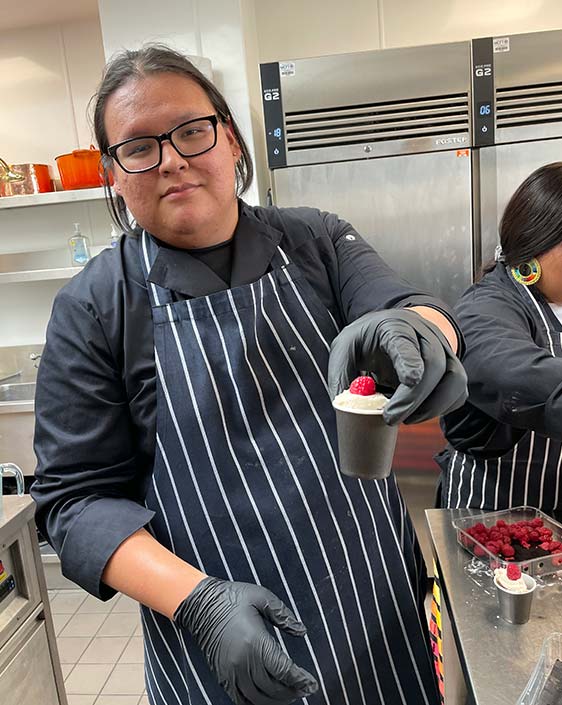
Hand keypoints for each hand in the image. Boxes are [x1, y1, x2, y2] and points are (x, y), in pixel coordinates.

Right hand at [174, 577, 317, 704]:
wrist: (201, 604)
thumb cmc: (233, 597)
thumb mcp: (262, 597)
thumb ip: (283, 615)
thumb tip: (302, 631)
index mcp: (256, 641)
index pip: (283, 670)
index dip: (300, 680)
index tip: (312, 684)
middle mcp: (243, 661)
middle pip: (273, 688)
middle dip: (292, 691)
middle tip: (305, 689)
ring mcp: (231, 671)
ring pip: (258, 698)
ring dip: (276, 700)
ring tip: (289, 695)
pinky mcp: (222, 676)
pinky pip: (240, 699)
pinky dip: (255, 703)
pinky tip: (266, 699)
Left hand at [328, 308, 467, 424]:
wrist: (391, 327)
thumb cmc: (367, 339)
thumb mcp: (344, 347)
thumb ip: (340, 372)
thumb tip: (342, 404)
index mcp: (395, 326)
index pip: (406, 341)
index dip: (410, 361)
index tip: (408, 381)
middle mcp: (426, 335)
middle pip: (434, 363)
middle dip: (415, 397)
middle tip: (391, 418)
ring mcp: (444, 350)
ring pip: (454, 379)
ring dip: (433, 406)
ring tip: (407, 420)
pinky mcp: (453, 368)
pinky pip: (458, 391)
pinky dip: (443, 408)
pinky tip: (419, 414)